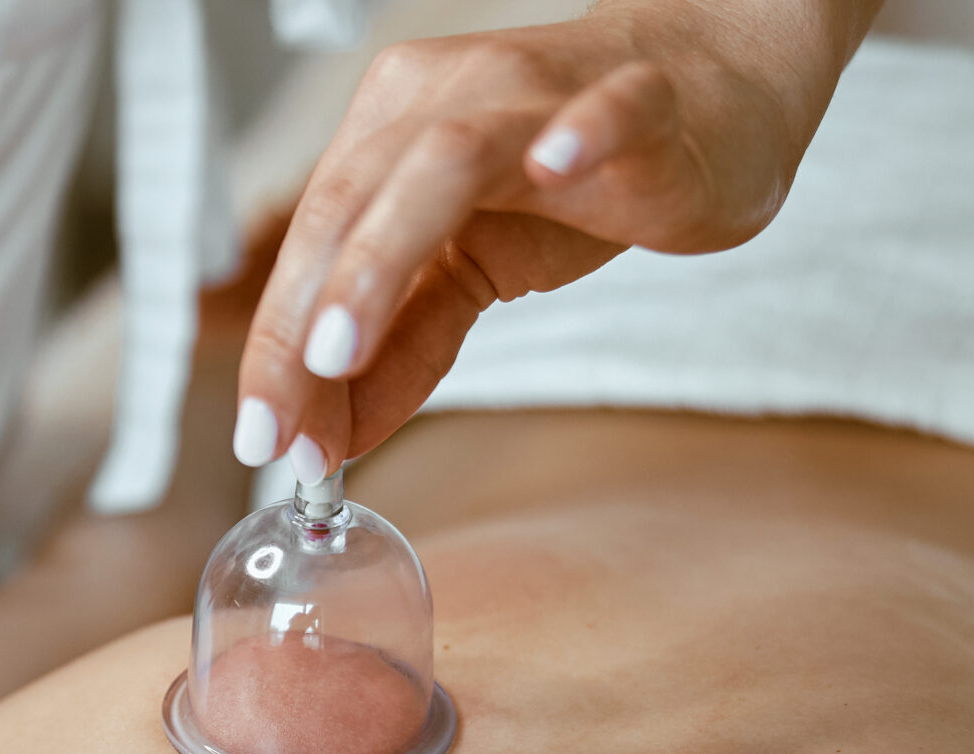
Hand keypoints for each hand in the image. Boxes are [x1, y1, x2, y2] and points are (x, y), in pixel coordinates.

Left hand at [234, 0, 876, 478]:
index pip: (311, 244)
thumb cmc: (578, 180)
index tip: (262, 439)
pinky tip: (551, 169)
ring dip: (378, 257)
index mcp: (389, 135)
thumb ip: (405, 347)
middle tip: (285, 425)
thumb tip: (330, 440)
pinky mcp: (638, 103)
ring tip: (339, 349)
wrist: (710, 94)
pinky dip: (576, 136)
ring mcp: (538, 96)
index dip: (277, 347)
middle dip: (302, 322)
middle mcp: (444, 100)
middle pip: (349, 203)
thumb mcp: (475, 272)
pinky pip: (603, 112)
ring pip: (440, 162)